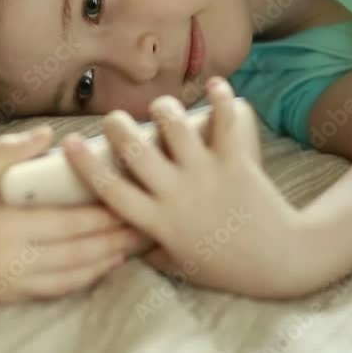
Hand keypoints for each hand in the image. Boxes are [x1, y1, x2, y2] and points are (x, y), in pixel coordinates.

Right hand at [0, 126, 144, 304]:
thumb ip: (5, 154)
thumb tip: (48, 135)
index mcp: (3, 229)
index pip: (71, 224)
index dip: (107, 214)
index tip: (134, 198)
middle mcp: (12, 264)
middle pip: (81, 253)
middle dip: (118, 240)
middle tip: (149, 223)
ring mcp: (8, 285)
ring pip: (73, 277)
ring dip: (106, 263)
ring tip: (132, 247)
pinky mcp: (2, 297)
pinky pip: (52, 291)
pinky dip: (80, 279)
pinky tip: (95, 267)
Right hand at [63, 77, 310, 298]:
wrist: (282, 263)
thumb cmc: (227, 268)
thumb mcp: (180, 266)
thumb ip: (151, 251)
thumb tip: (125, 239)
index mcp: (157, 221)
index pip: (110, 190)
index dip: (85, 164)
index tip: (70, 143)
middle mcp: (176, 194)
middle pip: (135, 150)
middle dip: (117, 126)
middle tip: (115, 120)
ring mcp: (206, 175)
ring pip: (175, 128)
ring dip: (163, 109)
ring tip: (160, 107)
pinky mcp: (235, 162)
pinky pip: (225, 123)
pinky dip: (221, 99)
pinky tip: (215, 84)